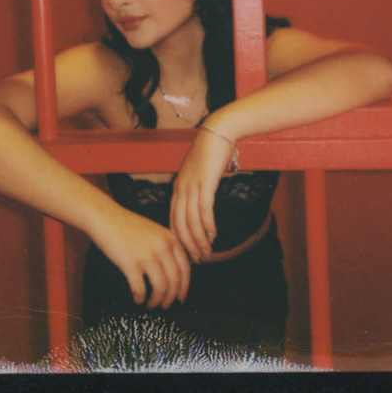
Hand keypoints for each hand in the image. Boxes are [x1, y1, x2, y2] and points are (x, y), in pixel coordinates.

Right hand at [90, 204, 190, 308]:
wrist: (106, 217)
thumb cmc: (128, 225)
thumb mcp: (155, 231)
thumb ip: (167, 247)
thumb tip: (174, 274)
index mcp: (170, 239)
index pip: (185, 268)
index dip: (184, 287)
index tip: (181, 298)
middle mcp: (162, 247)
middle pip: (175, 280)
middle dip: (171, 298)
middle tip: (166, 305)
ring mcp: (147, 255)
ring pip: (160, 287)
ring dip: (157, 300)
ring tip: (151, 304)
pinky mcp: (130, 263)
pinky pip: (140, 288)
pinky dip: (140, 297)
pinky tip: (137, 299)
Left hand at [170, 125, 233, 262]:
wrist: (217, 133)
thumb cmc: (211, 154)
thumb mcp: (200, 175)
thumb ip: (199, 191)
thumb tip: (203, 209)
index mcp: (178, 189)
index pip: (173, 220)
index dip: (180, 239)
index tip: (187, 252)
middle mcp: (181, 189)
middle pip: (180, 224)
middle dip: (188, 244)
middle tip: (197, 259)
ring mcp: (192, 186)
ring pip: (191, 221)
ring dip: (199, 239)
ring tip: (206, 252)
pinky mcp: (205, 184)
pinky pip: (203, 210)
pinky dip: (207, 225)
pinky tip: (213, 235)